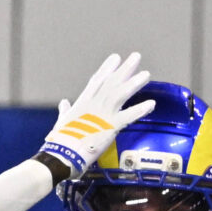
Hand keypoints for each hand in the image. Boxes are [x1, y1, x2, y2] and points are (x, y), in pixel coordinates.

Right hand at [38, 53, 154, 176]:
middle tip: (136, 56)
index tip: (116, 58)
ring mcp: (103, 114)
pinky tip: (151, 104)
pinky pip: (128, 116)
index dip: (107, 68)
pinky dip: (140, 110)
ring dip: (134, 83)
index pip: (97, 81)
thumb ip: (65, 110)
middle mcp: (94, 104)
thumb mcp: (62, 122)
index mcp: (83, 102)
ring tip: (146, 74)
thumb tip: (63, 103)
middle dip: (124, 69)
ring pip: (121, 94)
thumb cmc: (60, 140)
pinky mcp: (110, 127)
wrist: (62, 154)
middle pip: (112, 82)